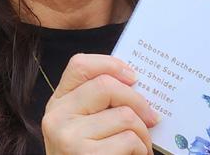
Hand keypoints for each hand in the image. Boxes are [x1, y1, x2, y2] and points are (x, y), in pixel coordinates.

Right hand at [42, 53, 159, 154]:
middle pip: (107, 86)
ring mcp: (68, 137)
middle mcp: (57, 117)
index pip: (79, 65)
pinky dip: (141, 150)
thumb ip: (100, 104)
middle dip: (138, 101)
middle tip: (152, 118)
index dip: (110, 64)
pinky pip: (129, 140)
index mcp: (58, 104)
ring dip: (143, 134)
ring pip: (124, 115)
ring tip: (140, 147)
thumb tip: (135, 82)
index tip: (133, 77)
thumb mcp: (85, 127)